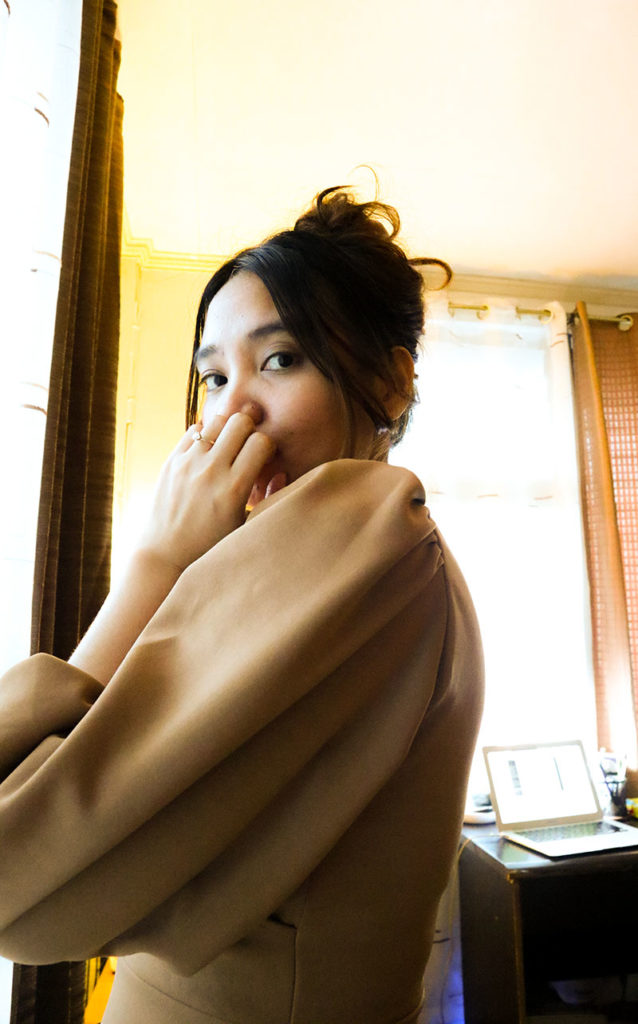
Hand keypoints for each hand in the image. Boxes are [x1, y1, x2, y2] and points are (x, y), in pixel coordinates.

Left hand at [137, 412, 276, 572]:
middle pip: (240, 422)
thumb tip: (282, 472)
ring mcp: (187, 463)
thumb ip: (268, 498)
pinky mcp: (170, 461)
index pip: (261, 441)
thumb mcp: (245, 527)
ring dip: (226, 429)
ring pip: (216, 421)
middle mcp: (210, 471)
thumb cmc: (211, 545)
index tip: (264, 458)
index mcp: (233, 488)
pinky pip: (192, 430)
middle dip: (250, 429)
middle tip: (248, 444)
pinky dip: (204, 436)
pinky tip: (208, 452)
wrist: (166, 555)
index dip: (267, 446)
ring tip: (227, 446)